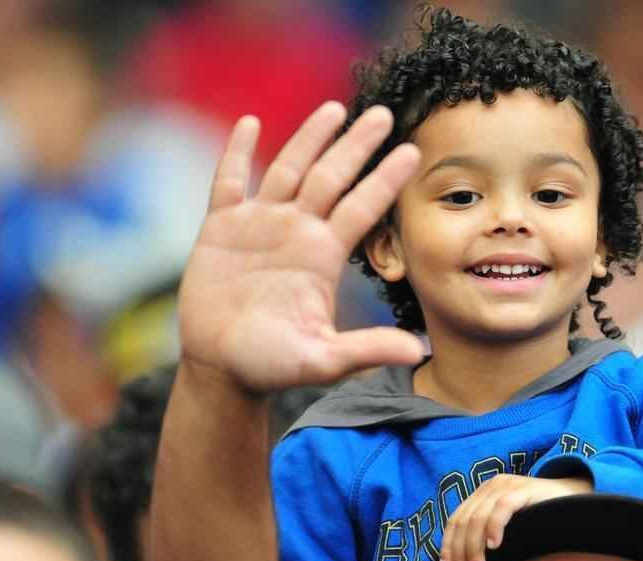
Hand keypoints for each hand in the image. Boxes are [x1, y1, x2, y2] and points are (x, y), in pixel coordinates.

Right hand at [178, 102, 424, 394]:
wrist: (224, 369)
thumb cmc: (274, 366)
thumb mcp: (323, 359)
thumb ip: (367, 349)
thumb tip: (420, 351)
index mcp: (324, 256)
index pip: (362, 208)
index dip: (385, 179)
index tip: (413, 151)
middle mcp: (298, 232)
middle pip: (332, 177)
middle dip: (356, 145)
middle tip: (382, 112)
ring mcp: (260, 226)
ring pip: (288, 169)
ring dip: (309, 138)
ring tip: (333, 108)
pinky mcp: (221, 229)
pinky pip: (229, 182)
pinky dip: (237, 153)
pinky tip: (250, 123)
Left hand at [440, 475, 592, 560]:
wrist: (574, 499)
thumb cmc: (540, 519)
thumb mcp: (508, 526)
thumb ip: (487, 536)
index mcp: (482, 494)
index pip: (456, 520)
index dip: (448, 545)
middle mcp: (491, 487)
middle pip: (464, 522)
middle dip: (460, 552)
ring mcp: (507, 486)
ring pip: (478, 518)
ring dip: (474, 549)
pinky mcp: (523, 489)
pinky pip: (502, 508)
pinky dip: (494, 528)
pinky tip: (495, 546)